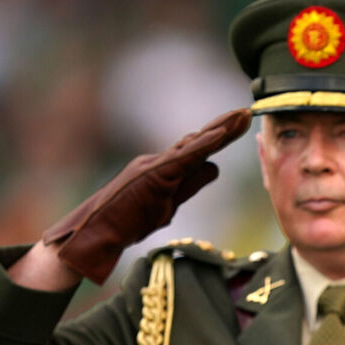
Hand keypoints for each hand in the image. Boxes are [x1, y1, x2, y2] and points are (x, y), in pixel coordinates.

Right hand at [41, 107, 252, 283]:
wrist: (97, 232)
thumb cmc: (127, 220)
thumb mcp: (169, 204)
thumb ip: (191, 185)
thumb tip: (214, 168)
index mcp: (166, 168)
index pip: (200, 149)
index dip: (221, 137)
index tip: (242, 124)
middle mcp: (161, 159)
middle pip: (200, 140)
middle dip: (225, 126)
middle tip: (247, 112)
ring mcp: (156, 164)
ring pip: (194, 143)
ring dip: (219, 128)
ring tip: (242, 114)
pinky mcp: (154, 173)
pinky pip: (184, 156)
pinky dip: (203, 144)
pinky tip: (221, 134)